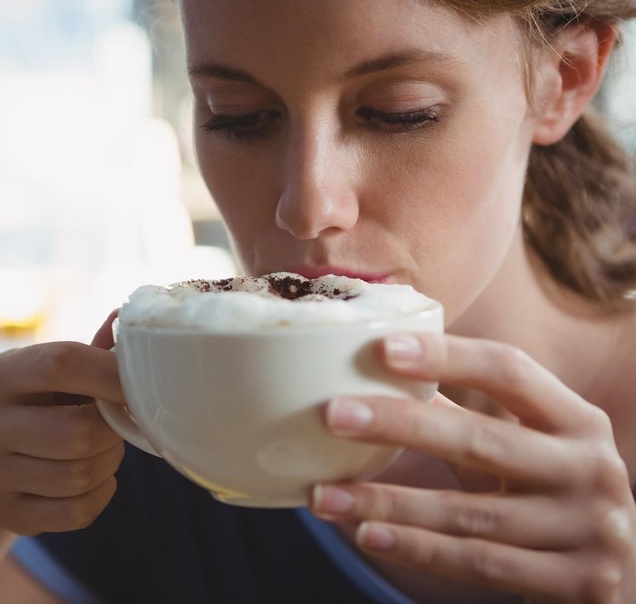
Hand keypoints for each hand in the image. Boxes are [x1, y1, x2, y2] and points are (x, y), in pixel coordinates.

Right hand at [0, 313, 125, 535]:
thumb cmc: (37, 402)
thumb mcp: (52, 371)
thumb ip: (90, 350)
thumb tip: (124, 315)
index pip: (61, 363)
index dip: (111, 373)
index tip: (137, 384)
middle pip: (76, 432)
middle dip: (113, 430)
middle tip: (118, 424)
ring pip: (79, 476)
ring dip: (108, 463)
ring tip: (104, 448)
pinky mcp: (5, 514)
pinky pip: (77, 512)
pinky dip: (100, 494)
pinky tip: (94, 479)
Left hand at [310, 333, 635, 602]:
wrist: (624, 582)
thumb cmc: (552, 497)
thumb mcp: (529, 449)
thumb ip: (472, 416)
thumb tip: (381, 370)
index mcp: (576, 420)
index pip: (509, 371)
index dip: (447, 356)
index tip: (381, 348)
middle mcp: (591, 469)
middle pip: (481, 440)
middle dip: (399, 425)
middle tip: (332, 414)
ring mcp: (590, 530)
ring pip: (468, 514)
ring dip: (386, 503)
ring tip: (323, 495)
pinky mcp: (578, 584)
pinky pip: (479, 563)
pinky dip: (417, 549)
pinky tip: (367, 535)